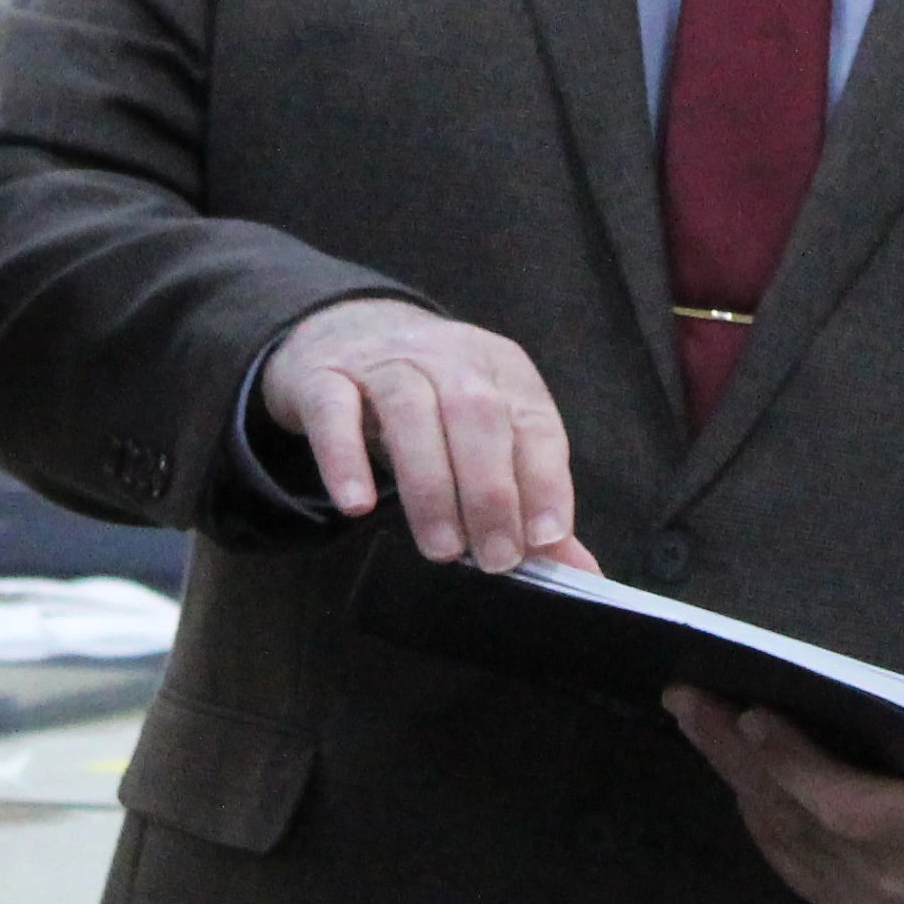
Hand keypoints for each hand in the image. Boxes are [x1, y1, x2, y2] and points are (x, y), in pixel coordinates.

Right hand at [260, 298, 599, 574]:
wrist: (343, 331)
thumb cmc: (429, 396)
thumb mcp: (483, 431)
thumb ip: (526, 498)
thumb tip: (580, 572)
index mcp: (500, 367)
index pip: (533, 420)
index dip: (545, 479)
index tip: (546, 538)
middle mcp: (447, 354)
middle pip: (477, 414)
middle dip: (491, 491)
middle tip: (495, 559)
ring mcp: (382, 360)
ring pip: (411, 411)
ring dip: (431, 485)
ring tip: (441, 548)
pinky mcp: (323, 376)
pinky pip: (334, 412)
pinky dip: (345, 459)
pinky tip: (358, 506)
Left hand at [665, 660, 903, 903]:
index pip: (852, 811)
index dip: (798, 767)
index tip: (756, 715)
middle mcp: (889, 879)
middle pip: (794, 814)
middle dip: (735, 752)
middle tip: (690, 696)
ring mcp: (858, 897)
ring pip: (776, 828)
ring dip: (730, 768)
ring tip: (693, 708)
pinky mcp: (838, 901)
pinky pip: (778, 847)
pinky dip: (748, 797)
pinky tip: (725, 751)